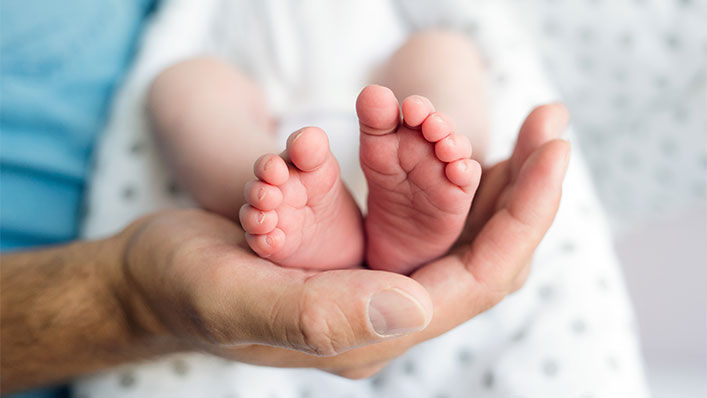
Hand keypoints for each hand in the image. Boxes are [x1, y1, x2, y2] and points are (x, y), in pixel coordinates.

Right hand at [119, 104, 569, 377]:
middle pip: (484, 253)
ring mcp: (374, 282)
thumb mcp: (235, 296)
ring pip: (461, 232)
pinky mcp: (357, 254)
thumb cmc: (183, 289)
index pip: (478, 277)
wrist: (149, 283)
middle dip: (525, 189)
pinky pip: (426, 216)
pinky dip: (451, 174)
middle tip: (550, 123)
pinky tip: (460, 140)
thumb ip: (318, 311)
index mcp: (369, 330)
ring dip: (496, 177)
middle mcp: (385, 310)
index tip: (552, 150)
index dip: (523, 215)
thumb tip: (413, 309)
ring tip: (526, 127)